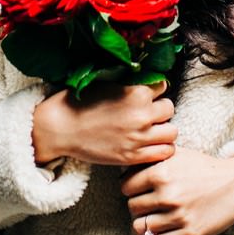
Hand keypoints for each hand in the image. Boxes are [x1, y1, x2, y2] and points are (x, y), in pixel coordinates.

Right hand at [32, 82, 176, 165]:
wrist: (61, 128)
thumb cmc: (80, 102)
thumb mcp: (106, 82)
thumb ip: (130, 82)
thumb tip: (146, 77)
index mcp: (136, 93)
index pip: (163, 86)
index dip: (154, 89)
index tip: (145, 93)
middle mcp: (142, 115)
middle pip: (169, 109)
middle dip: (159, 109)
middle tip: (147, 111)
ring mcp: (139, 138)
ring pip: (172, 132)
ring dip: (163, 129)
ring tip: (150, 128)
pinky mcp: (133, 157)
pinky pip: (165, 152)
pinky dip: (161, 147)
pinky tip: (150, 143)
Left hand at [122, 149, 233, 234]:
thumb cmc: (204, 167)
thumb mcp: (176, 154)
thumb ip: (151, 158)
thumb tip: (125, 166)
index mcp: (161, 172)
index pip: (126, 186)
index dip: (128, 188)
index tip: (135, 190)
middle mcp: (168, 195)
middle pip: (132, 207)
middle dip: (135, 205)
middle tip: (144, 204)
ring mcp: (179, 216)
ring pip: (140, 226)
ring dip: (141, 223)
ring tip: (148, 218)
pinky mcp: (189, 233)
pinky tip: (152, 233)